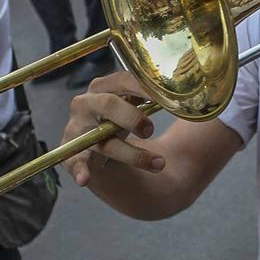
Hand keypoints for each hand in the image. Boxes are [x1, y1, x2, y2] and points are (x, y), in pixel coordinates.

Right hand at [62, 68, 162, 186]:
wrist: (105, 156)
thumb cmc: (121, 124)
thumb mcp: (135, 107)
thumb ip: (149, 97)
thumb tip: (188, 92)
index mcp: (101, 88)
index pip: (123, 81)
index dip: (145, 88)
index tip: (167, 97)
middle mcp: (85, 106)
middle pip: (108, 105)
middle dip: (133, 117)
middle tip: (151, 130)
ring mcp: (76, 132)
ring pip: (103, 140)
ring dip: (132, 153)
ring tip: (159, 163)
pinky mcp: (72, 156)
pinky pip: (75, 163)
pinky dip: (80, 170)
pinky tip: (86, 179)